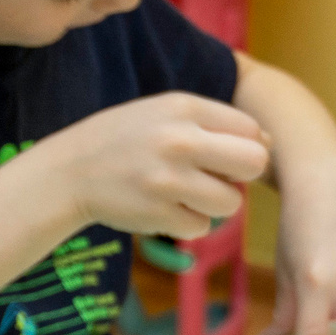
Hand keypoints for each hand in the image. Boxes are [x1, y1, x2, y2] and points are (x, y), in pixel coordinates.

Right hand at [49, 92, 269, 239]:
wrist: (68, 172)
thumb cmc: (124, 139)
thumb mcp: (164, 112)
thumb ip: (214, 121)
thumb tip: (267, 142)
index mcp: (184, 107)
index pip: (250, 129)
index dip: (245, 146)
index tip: (222, 155)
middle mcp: (179, 141)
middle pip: (253, 163)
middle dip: (243, 175)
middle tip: (218, 177)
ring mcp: (168, 180)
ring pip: (231, 203)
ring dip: (214, 204)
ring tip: (184, 193)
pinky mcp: (158, 215)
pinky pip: (201, 227)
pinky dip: (187, 222)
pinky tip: (163, 207)